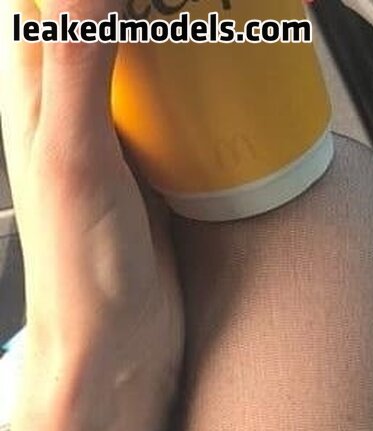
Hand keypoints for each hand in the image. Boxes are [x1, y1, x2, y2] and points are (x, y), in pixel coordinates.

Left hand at [0, 0, 182, 430]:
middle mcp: (70, 97)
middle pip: (96, 14)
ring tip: (210, 21)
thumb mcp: (76, 156)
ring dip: (173, 28)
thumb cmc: (80, 269)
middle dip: (148, 6)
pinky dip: (200, 81)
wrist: (120, 341)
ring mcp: (116, 129)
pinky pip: (177, 100)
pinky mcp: (156, 161)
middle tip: (188, 5)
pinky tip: (226, 82)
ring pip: (139, 49)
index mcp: (32, 82)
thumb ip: (79, 64)